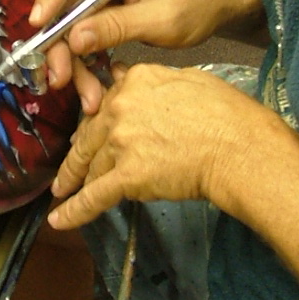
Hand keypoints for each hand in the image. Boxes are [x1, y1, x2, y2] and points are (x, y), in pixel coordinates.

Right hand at [30, 0, 260, 111]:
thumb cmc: (200, 1)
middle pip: (64, 0)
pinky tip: (92, 91)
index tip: (41, 23)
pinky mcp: (105, 12)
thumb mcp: (163, 18)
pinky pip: (84, 37)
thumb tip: (75, 39)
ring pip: (70, 25)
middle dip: (59, 42)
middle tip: (59, 77)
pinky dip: (86, 64)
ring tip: (87, 97)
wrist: (221, 4)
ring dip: (72, 62)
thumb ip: (119, 26)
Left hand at [47, 62, 261, 228]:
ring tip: (65, 194)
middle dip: (78, 155)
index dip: (97, 122)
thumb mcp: (191, 80)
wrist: (238, 148)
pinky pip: (94, 196)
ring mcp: (121, 142)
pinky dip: (74, 211)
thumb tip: (138, 79)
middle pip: (89, 134)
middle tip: (68, 170)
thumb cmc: (227, 115)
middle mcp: (121, 107)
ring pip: (91, 165)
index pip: (106, 104)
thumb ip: (157, 81)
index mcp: (135, 82)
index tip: (89, 133)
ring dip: (77, 182)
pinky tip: (60, 220)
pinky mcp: (127, 175)